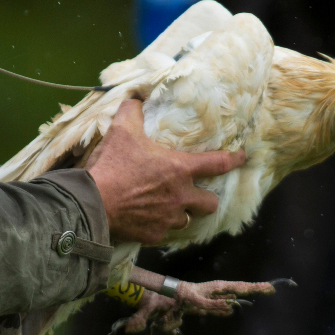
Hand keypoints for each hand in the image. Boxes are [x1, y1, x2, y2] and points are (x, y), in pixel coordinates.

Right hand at [87, 99, 244, 244]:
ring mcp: (169, 218)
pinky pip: (165, 231)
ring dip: (182, 212)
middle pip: (211, 202)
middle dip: (208, 198)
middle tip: (198, 193)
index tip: (241, 157)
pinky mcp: (154, 234)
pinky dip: (160, 225)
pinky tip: (148, 218)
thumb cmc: (112, 166)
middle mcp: (181, 196)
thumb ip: (132, 112)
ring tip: (169, 206)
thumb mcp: (122, 131)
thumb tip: (136, 99)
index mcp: (180, 170)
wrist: (93, 204)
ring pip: (187, 219)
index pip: (218, 164)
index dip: (234, 159)